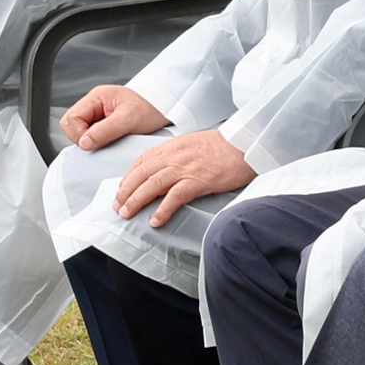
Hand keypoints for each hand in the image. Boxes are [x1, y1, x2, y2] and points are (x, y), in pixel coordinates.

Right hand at [63, 84, 171, 151]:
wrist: (166, 108)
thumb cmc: (150, 108)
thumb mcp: (129, 119)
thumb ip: (105, 130)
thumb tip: (84, 143)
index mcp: (96, 97)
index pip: (71, 118)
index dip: (79, 133)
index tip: (93, 142)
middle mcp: (94, 105)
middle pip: (71, 125)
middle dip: (82, 137)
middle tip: (101, 142)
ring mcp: (98, 115)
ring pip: (80, 132)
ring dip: (91, 140)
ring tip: (110, 140)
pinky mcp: (104, 124)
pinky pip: (91, 136)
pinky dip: (98, 142)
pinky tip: (111, 141)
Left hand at [112, 127, 255, 226]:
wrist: (246, 143)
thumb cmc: (224, 146)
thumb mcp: (194, 144)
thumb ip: (177, 156)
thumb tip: (165, 171)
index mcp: (172, 146)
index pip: (141, 161)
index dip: (127, 177)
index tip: (121, 190)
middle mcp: (174, 156)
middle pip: (141, 174)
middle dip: (125, 191)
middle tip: (118, 206)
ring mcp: (185, 168)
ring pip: (151, 185)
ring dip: (136, 201)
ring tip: (127, 214)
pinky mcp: (198, 180)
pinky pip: (175, 197)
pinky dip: (163, 210)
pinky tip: (156, 221)